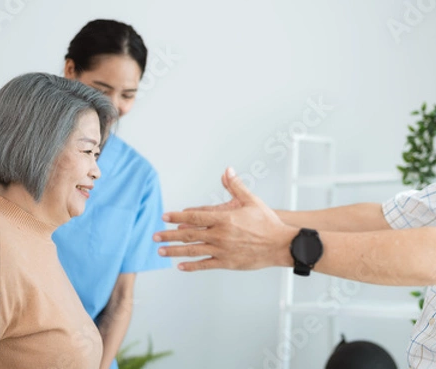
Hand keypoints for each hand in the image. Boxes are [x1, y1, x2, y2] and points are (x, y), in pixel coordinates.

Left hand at [154, 167, 295, 270]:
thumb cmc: (267, 222)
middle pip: (189, 234)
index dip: (177, 216)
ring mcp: (222, 251)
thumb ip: (236, 186)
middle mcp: (220, 235)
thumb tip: (227, 170)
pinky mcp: (227, 263)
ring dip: (174, 251)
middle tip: (154, 236)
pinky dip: (192, 266)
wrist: (281, 244)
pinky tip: (181, 266)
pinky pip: (205, 265)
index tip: (164, 216)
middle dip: (169, 235)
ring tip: (161, 251)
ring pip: (193, 251)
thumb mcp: (251, 201)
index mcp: (224, 219)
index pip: (194, 216)